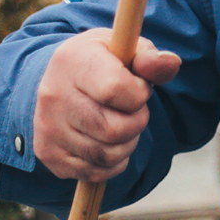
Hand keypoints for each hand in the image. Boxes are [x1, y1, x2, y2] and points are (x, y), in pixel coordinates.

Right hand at [33, 28, 181, 181]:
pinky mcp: (48, 153)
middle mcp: (54, 95)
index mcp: (74, 60)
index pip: (114, 89)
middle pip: (112, 129)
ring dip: (127, 143)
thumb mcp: (127, 48)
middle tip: (135, 109)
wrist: (62, 76)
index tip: (139, 86)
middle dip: (137, 121)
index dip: (139, 93)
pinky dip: (113, 162)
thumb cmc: (103, 60)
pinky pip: (94, 172)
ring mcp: (48, 127)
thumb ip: (152, 58)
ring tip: (124, 123)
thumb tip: (171, 64)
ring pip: (106, 154)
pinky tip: (111, 140)